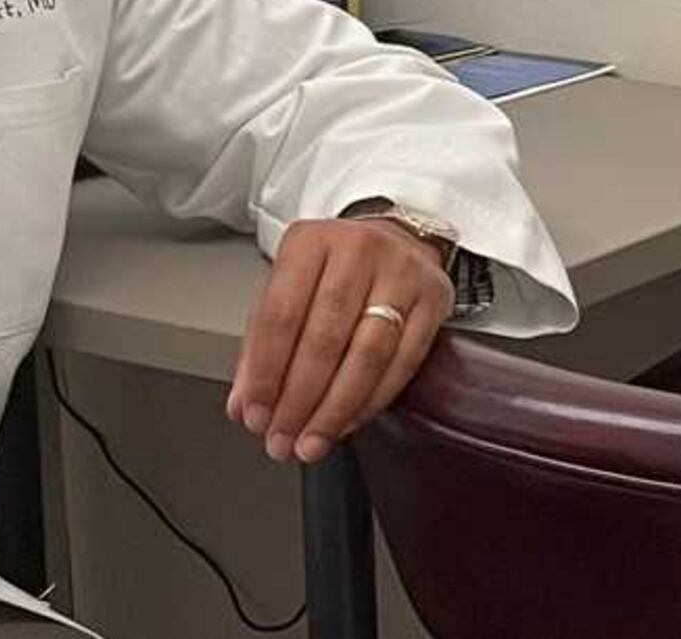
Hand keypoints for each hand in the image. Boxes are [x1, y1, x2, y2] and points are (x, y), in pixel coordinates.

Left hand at [225, 217, 455, 466]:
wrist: (397, 239)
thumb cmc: (334, 270)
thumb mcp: (289, 290)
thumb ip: (262, 345)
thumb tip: (247, 405)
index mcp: (310, 242)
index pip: (280, 316)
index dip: (265, 374)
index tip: (256, 415)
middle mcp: (358, 250)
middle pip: (325, 339)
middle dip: (299, 400)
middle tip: (283, 439)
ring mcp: (402, 273)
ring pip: (367, 354)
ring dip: (336, 409)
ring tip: (313, 441)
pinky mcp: (434, 298)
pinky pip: (403, 362)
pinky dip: (372, 400)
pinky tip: (349, 421)